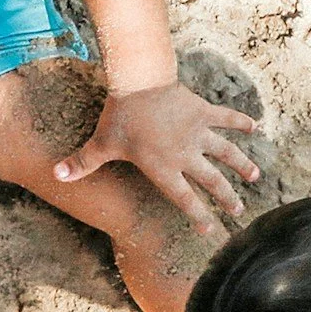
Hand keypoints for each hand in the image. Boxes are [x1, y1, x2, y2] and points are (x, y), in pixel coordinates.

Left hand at [54, 82, 257, 235]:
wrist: (139, 82)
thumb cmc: (119, 116)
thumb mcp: (100, 144)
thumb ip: (81, 163)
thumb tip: (55, 177)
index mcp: (164, 169)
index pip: (184, 199)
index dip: (198, 215)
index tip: (210, 229)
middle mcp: (186, 154)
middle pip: (211, 181)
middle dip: (226, 197)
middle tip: (238, 210)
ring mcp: (198, 132)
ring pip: (226, 153)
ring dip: (242, 165)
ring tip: (255, 176)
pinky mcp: (203, 111)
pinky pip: (226, 118)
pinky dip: (240, 122)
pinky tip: (254, 127)